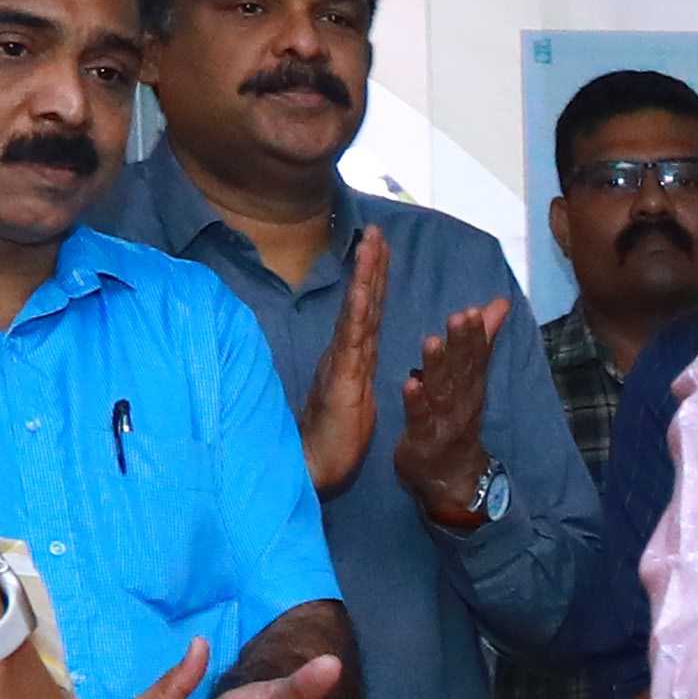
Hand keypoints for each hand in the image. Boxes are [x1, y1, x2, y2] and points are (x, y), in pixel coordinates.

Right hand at [298, 226, 393, 491]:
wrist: (315, 468)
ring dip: (365, 277)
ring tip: (371, 243)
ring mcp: (342, 364)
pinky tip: (362, 291)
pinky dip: (357, 315)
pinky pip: (351, 343)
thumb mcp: (358, 398)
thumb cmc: (335, 438)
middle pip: (363, 302)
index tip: (382, 247)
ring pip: (357, 313)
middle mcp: (346, 353)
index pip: (369, 311)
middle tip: (378, 230)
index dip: (375, 279)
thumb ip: (359, 373)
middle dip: (371, 264)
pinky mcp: (341, 381)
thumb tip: (361, 357)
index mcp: (354, 357)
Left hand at [394, 290, 505, 533]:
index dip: (475, 334)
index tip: (473, 310)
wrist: (453, 478)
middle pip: (463, 370)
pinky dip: (415, 402)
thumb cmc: (457, 420)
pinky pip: (419, 418)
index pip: (476, 356)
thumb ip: (482, 341)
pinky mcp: (422, 438)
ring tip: (431, 342)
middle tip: (460, 316)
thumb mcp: (472, 379)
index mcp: (471, 385)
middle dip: (462, 343)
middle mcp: (461, 401)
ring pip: (441, 391)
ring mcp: (443, 421)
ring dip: (437, 367)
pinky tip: (409, 384)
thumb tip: (500, 304)